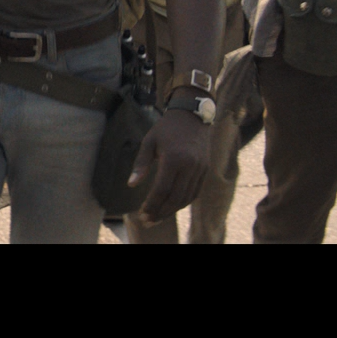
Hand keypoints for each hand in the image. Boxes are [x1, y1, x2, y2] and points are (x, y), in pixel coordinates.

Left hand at [130, 108, 210, 222]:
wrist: (192, 116)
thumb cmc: (166, 128)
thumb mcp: (149, 142)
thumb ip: (141, 164)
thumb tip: (131, 185)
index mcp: (174, 158)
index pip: (162, 189)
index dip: (152, 204)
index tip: (142, 214)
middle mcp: (189, 166)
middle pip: (175, 198)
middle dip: (160, 212)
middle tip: (147, 221)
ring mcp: (200, 169)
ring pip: (186, 197)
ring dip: (171, 210)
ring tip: (157, 217)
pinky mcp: (205, 170)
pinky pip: (195, 192)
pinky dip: (183, 202)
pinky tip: (172, 207)